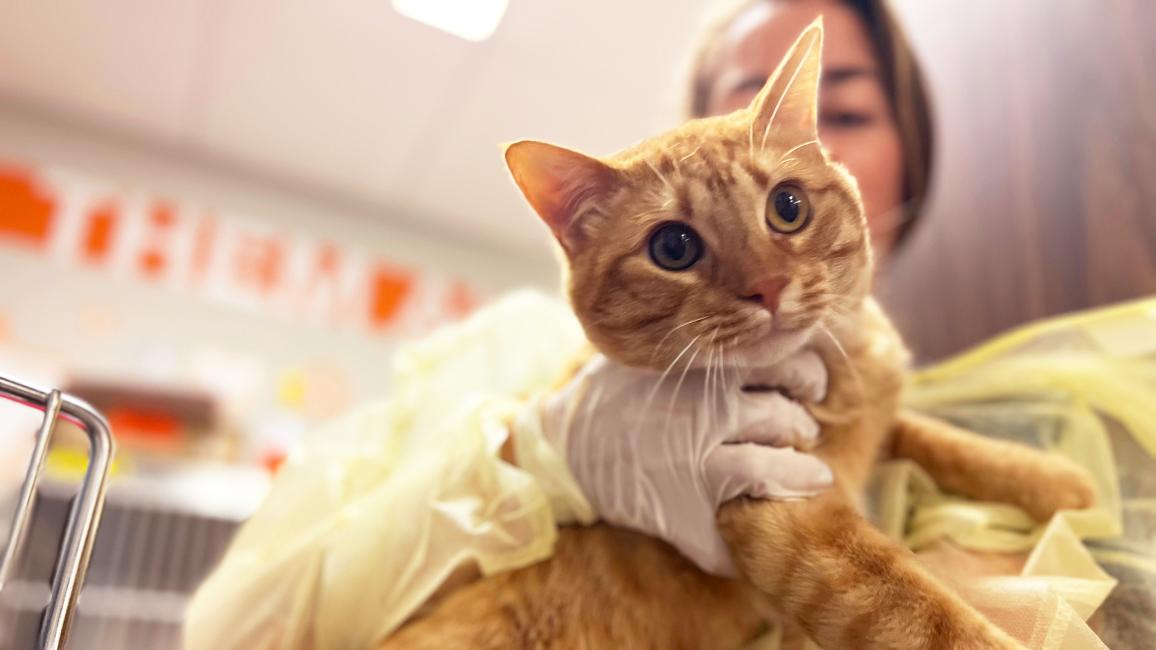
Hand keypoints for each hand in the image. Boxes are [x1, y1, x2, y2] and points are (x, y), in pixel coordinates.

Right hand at [512, 349, 831, 575]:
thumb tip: (765, 322)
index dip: (807, 374)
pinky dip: (756, 531)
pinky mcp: (683, 510)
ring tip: (807, 474)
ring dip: (799, 472)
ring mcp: (696, 462)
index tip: (809, 384)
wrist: (562, 445)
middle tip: (802, 428)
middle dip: (802, 424)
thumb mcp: (654, 349)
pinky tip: (766, 526)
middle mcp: (706, 410)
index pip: (783, 361)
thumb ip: (703, 339)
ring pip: (775, 467)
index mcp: (703, 368)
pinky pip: (738, 525)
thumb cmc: (612, 393)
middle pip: (785, 416)